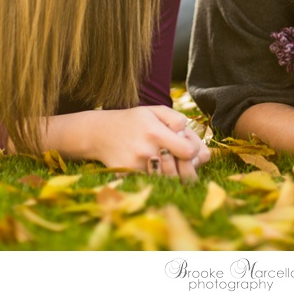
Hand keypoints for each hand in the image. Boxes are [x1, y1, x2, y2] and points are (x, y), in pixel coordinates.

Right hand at [92, 106, 209, 180]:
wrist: (100, 133)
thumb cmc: (133, 121)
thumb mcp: (155, 111)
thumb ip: (177, 119)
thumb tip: (189, 136)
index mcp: (155, 132)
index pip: (189, 151)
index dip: (194, 148)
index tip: (186, 143)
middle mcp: (146, 152)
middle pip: (183, 171)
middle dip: (187, 162)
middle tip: (179, 153)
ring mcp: (138, 168)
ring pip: (170, 179)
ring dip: (174, 170)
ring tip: (167, 157)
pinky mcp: (130, 178)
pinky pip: (155, 182)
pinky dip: (159, 175)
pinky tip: (153, 164)